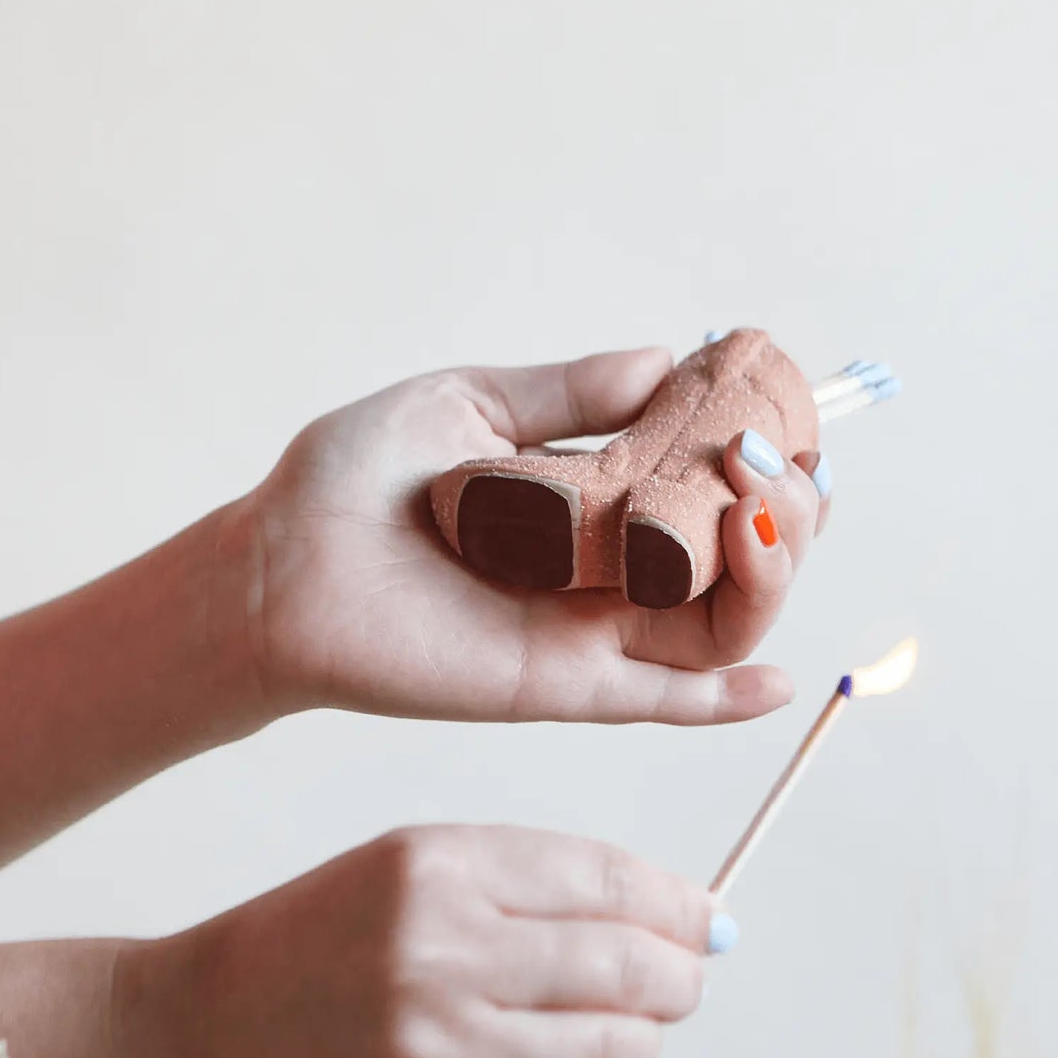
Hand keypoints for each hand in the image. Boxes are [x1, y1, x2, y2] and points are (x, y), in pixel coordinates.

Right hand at [164, 825, 728, 1057]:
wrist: (198, 1043)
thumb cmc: (313, 940)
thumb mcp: (411, 866)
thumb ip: (537, 883)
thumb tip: (674, 914)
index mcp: (437, 869)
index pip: (607, 880)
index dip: (676, 900)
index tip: (705, 914)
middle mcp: (442, 959)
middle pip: (628, 967)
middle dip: (681, 972)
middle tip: (688, 973)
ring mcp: (440, 1056)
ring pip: (615, 1050)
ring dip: (647, 1034)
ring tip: (635, 1020)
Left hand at [237, 347, 828, 724]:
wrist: (274, 564)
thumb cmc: (351, 482)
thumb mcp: (468, 404)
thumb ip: (567, 392)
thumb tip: (664, 357)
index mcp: (587, 504)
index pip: (703, 490)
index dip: (757, 457)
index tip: (778, 413)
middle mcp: (602, 571)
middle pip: (733, 561)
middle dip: (783, 514)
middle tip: (770, 464)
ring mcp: (586, 631)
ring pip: (718, 627)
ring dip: (769, 578)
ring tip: (766, 518)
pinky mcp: (559, 684)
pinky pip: (660, 700)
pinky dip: (724, 700)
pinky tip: (779, 682)